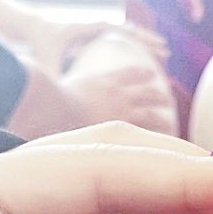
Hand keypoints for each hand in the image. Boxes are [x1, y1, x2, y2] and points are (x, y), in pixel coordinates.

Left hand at [31, 21, 169, 74]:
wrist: (37, 27)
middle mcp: (97, 25)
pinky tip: (150, 52)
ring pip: (130, 31)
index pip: (117, 30)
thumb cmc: (43, 44)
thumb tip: (58, 92)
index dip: (135, 39)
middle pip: (128, 29)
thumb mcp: (48, 60)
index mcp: (87, 29)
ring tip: (164, 51)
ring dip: (146, 40)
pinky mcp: (100, 32)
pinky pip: (124, 36)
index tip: (148, 48)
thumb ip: (55, 75)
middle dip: (147, 39)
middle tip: (164, 50)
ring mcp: (100, 27)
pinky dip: (138, 43)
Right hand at [59, 32, 178, 135]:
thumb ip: (62, 88)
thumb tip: (44, 88)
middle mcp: (117, 93)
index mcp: (103, 80)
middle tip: (165, 98)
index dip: (141, 74)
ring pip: (151, 112)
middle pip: (145, 92)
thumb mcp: (59, 86)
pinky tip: (164, 139)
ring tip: (167, 121)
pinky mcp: (123, 128)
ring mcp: (122, 109)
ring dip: (161, 117)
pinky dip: (156, 135)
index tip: (151, 74)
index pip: (128, 74)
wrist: (55, 106)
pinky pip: (145, 133)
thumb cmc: (51, 100)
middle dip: (156, 95)